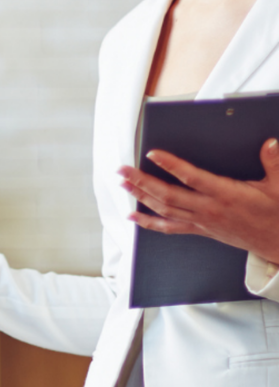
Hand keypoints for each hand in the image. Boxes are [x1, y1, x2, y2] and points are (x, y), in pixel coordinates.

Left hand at [119, 138, 278, 262]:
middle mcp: (209, 209)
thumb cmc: (275, 213)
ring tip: (123, 184)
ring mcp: (202, 221)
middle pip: (168, 194)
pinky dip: (148, 223)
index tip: (152, 153)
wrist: (277, 243)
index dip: (170, 165)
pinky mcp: (200, 230)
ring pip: (164, 210)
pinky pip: (169, 227)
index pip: (192, 178)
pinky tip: (133, 217)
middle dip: (142, 181)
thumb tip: (270, 143)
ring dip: (140, 196)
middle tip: (122, 169)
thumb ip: (274, 163)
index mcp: (227, 194)